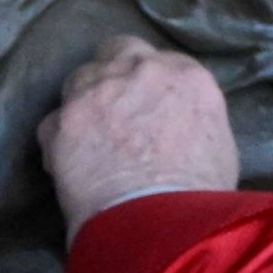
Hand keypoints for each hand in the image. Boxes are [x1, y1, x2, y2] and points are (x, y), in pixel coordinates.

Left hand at [37, 35, 234, 235]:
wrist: (156, 223)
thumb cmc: (201, 195)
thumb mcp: (219, 148)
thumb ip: (195, 120)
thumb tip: (177, 128)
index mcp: (185, 76)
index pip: (164, 62)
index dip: (154, 85)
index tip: (152, 106)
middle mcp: (138, 70)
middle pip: (118, 49)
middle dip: (116, 71)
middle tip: (118, 105)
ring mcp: (94, 92)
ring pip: (80, 79)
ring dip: (85, 101)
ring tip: (91, 136)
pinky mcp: (60, 122)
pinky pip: (53, 124)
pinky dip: (60, 141)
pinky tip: (71, 165)